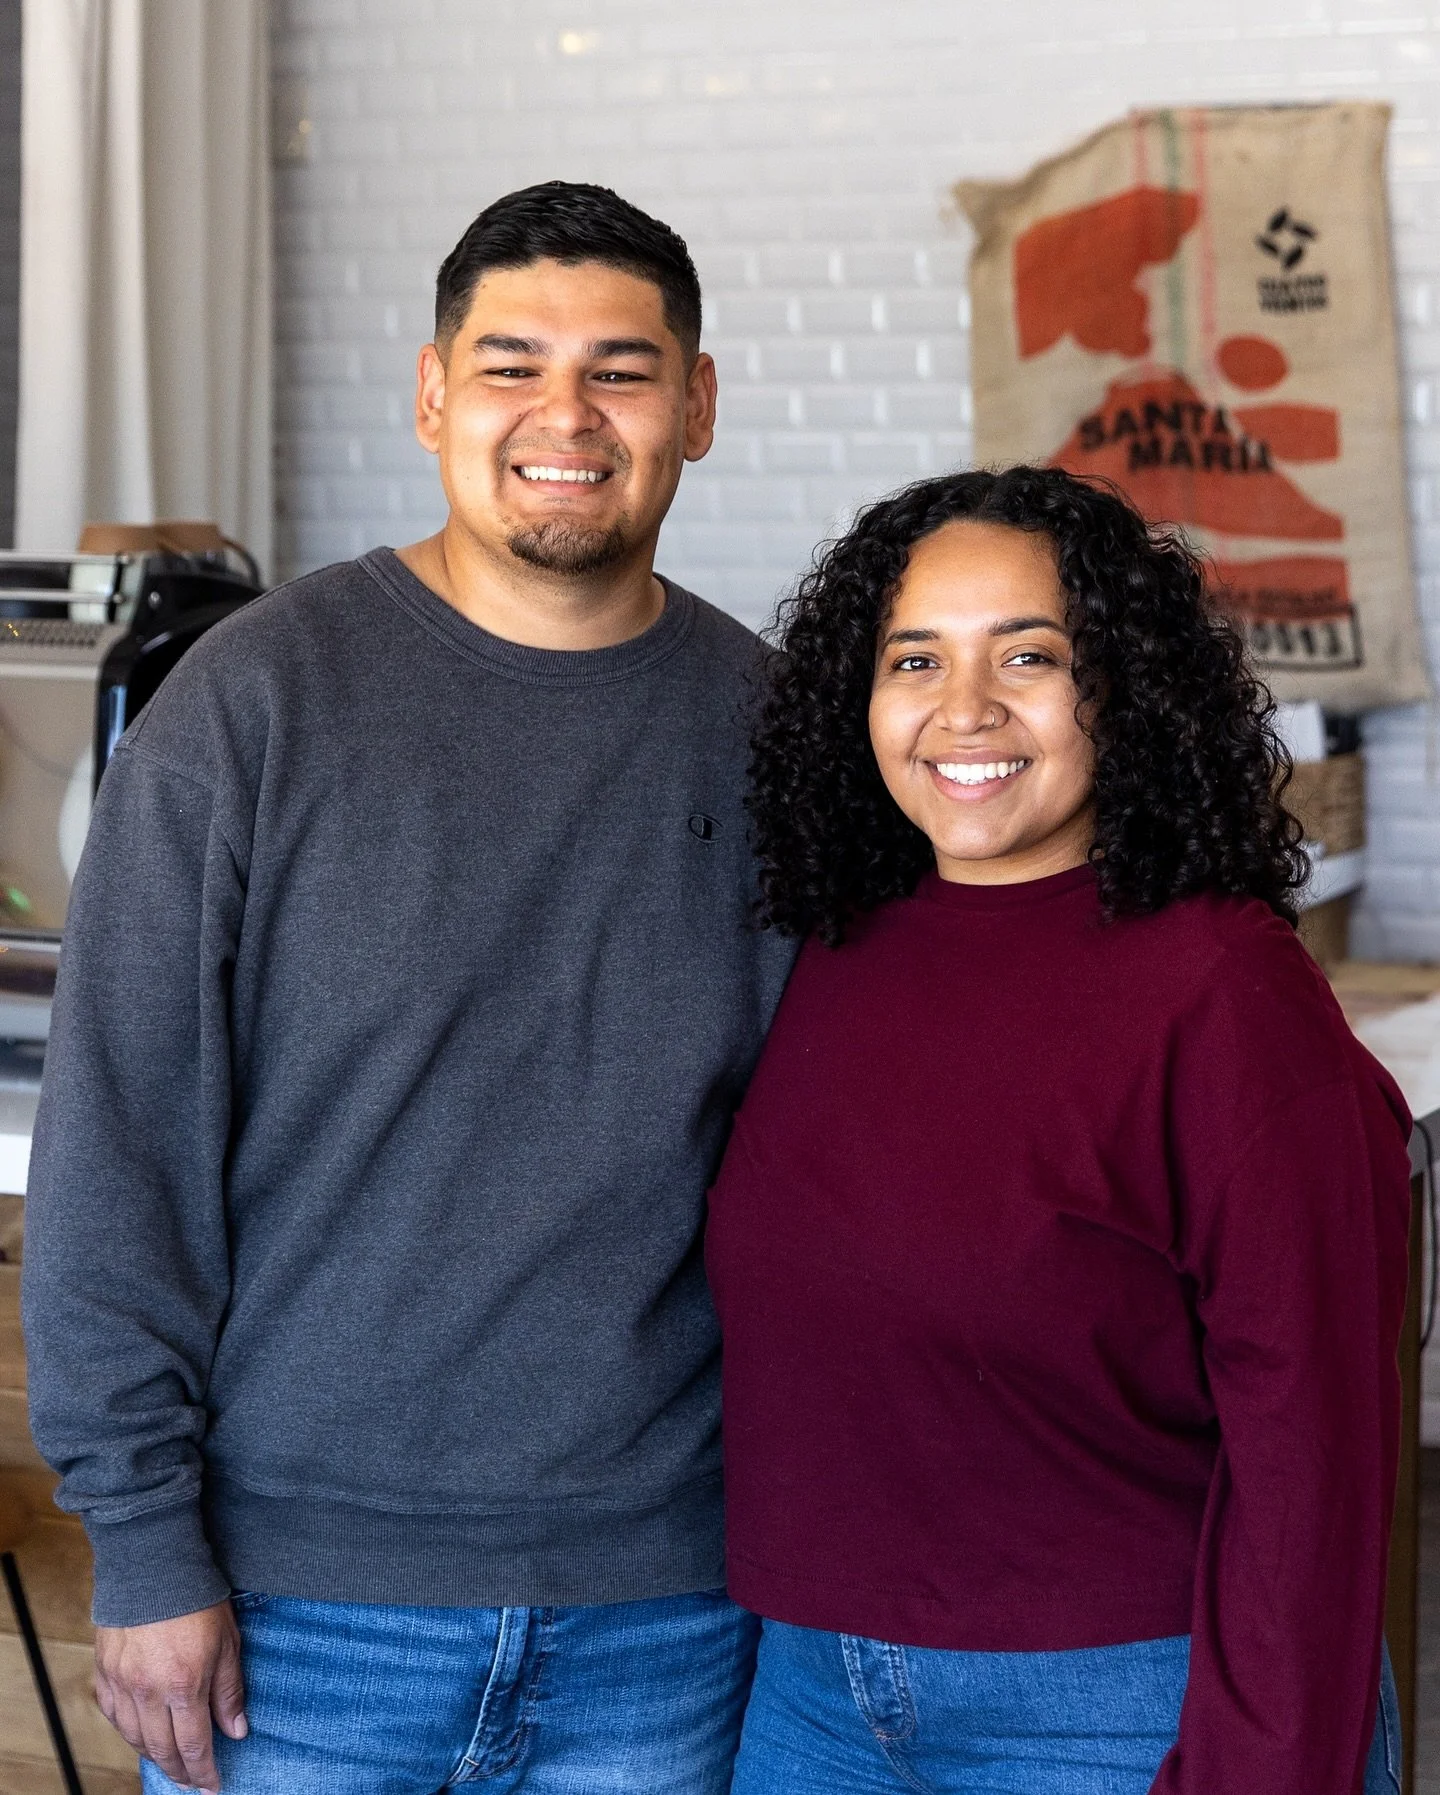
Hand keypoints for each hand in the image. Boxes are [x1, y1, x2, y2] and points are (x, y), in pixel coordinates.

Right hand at [94, 1600, 247, 1791]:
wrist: (155, 1566)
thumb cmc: (198, 1600)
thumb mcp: (228, 1643)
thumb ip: (230, 1691)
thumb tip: (237, 1730)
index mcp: (184, 1685)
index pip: (194, 1746)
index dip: (203, 1771)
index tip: (212, 1785)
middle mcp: (148, 1692)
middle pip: (162, 1750)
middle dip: (180, 1772)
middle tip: (192, 1782)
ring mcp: (122, 1684)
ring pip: (135, 1738)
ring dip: (154, 1756)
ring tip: (171, 1762)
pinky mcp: (105, 1673)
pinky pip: (114, 1716)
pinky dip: (128, 1732)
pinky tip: (141, 1733)